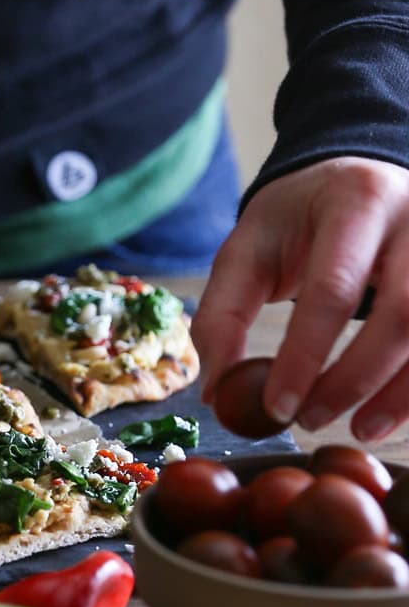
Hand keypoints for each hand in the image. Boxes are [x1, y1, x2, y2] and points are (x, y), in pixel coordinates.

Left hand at [192, 157, 408, 442]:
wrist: (361, 178)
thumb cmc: (300, 218)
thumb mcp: (250, 248)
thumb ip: (225, 315)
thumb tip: (216, 392)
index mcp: (354, 202)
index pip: (332, 289)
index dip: (305, 356)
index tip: (276, 407)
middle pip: (402, 312)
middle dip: (353, 379)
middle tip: (310, 420)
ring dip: (398, 393)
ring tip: (357, 429)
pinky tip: (388, 415)